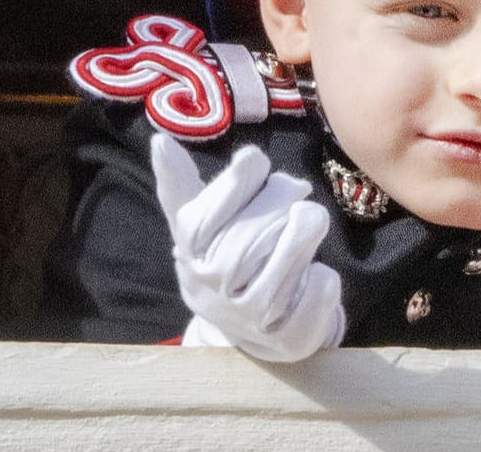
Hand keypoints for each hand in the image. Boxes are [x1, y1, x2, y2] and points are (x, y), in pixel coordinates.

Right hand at [151, 132, 344, 360]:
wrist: (249, 330)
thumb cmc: (224, 258)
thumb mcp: (199, 224)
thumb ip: (181, 184)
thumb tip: (160, 141)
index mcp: (190, 256)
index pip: (200, 222)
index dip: (231, 185)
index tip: (253, 158)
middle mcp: (214, 292)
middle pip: (243, 246)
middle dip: (275, 205)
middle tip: (298, 188)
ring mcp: (251, 320)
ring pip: (278, 274)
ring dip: (301, 236)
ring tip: (312, 216)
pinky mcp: (289, 340)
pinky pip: (311, 300)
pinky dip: (321, 280)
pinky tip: (317, 269)